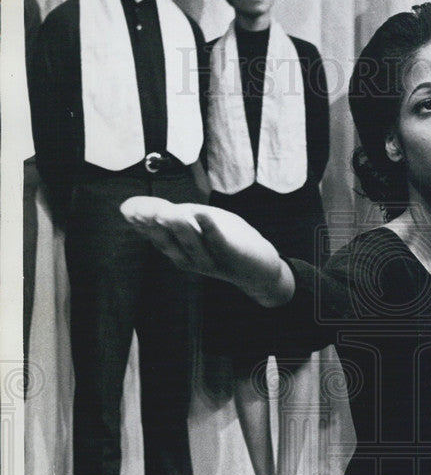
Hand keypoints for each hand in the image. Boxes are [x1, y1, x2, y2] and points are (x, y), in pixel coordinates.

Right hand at [120, 196, 294, 306]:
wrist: (260, 267)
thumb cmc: (226, 240)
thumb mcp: (198, 226)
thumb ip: (175, 217)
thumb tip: (144, 206)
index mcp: (179, 250)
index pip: (155, 235)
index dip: (141, 222)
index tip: (126, 209)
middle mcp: (189, 258)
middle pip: (168, 240)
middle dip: (152, 225)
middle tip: (136, 210)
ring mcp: (209, 259)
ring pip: (191, 242)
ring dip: (179, 227)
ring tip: (166, 212)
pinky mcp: (230, 255)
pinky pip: (218, 241)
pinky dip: (210, 228)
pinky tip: (202, 213)